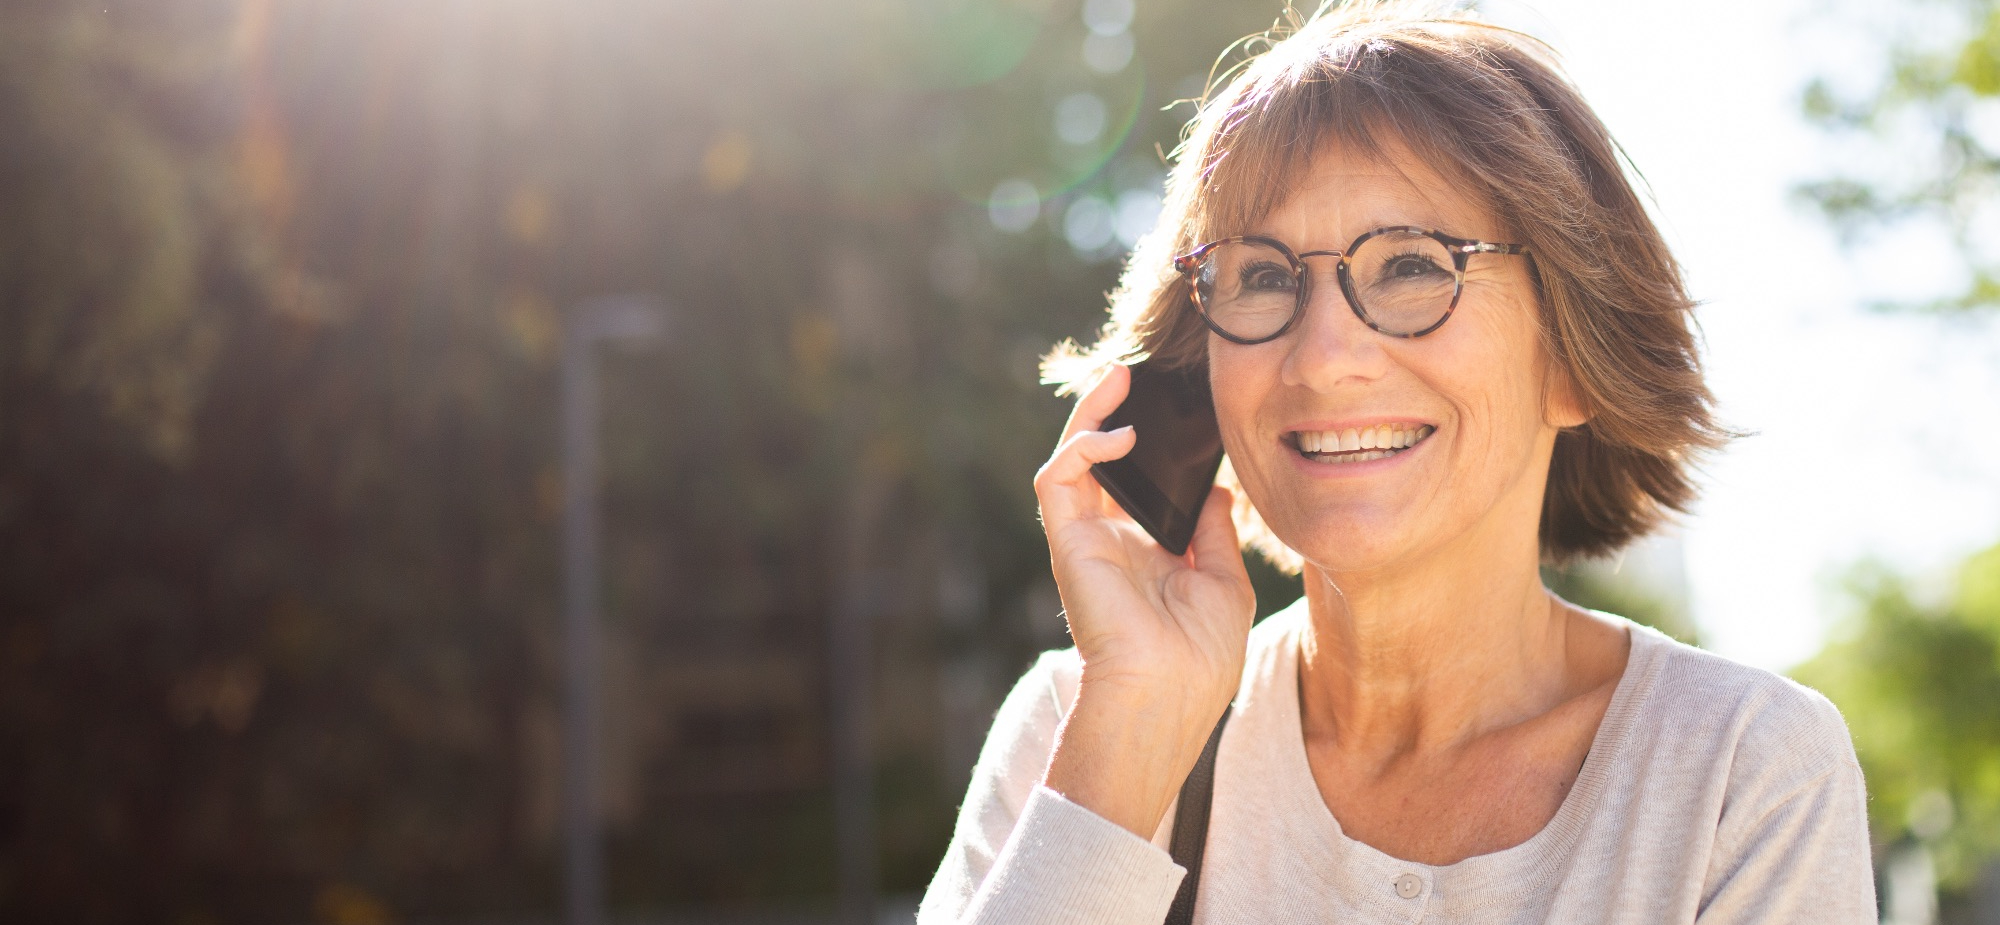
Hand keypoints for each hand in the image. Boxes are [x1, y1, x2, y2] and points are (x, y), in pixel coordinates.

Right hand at [1032, 363, 1256, 835]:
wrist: (1169, 694)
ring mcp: (1085, 539)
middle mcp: (1110, 541)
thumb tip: (1218, 490)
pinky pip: (1057, 478)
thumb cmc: (1200, 658)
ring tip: (1119, 375)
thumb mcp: (1224, 583)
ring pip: (1071, 458)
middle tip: (1136, 372)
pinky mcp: (1067, 539)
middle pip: (1100, 461)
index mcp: (1146, 553)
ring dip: (1089, 413)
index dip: (1152, 443)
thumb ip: (1215, 533)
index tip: (1179, 405)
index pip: (1139, 483)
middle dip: (1112, 412)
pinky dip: (1083, 446)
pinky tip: (1120, 433)